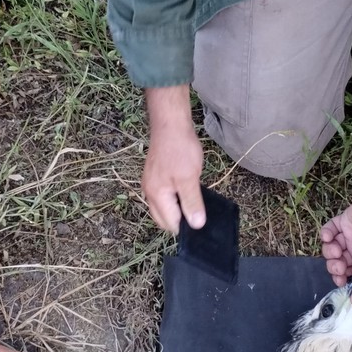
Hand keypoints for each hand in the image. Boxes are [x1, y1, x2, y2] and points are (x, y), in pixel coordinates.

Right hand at [142, 85, 205, 234]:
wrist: (170, 125)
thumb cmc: (180, 150)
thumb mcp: (189, 178)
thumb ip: (192, 203)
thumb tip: (196, 225)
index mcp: (156, 196)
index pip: (170, 223)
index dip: (186, 226)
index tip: (201, 222)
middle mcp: (149, 193)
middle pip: (164, 219)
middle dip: (180, 221)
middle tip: (199, 214)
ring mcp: (151, 184)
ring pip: (164, 207)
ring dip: (178, 209)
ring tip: (195, 204)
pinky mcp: (155, 176)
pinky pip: (164, 196)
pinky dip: (175, 199)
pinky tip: (187, 193)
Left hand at [320, 164, 351, 300]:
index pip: (348, 277)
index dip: (341, 280)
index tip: (341, 279)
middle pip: (337, 265)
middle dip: (334, 268)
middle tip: (339, 264)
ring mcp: (349, 237)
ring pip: (330, 250)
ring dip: (329, 252)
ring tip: (337, 249)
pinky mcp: (343, 222)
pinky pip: (328, 231)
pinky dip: (325, 235)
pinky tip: (329, 237)